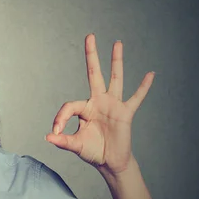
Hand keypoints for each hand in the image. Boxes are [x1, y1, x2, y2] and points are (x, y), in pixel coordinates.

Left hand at [44, 34, 154, 174]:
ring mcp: (113, 105)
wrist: (110, 162)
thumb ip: (62, 141)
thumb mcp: (75, 145)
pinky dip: (143, 87)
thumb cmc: (92, 151)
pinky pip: (136, 98)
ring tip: (117, 43)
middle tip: (90, 36)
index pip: (69, 106)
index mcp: (84, 108)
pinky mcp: (126, 113)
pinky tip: (150, 74)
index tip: (55, 131)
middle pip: (94, 73)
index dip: (60, 118)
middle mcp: (98, 101)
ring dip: (116, 61)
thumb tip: (47, 136)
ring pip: (116, 78)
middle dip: (91, 55)